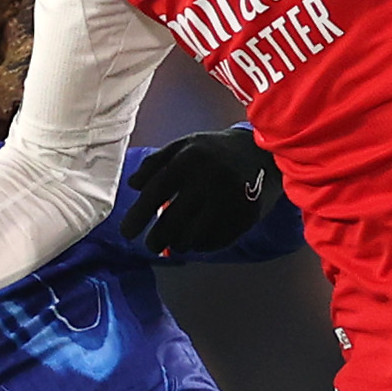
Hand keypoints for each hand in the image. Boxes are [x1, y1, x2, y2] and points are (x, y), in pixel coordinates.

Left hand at [126, 126, 278, 257]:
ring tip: (176, 239)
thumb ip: (155, 163)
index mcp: (190, 159)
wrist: (264, 154)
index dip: (138, 216)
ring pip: (192, 237)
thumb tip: (132, 186)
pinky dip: (201, 244)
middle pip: (172, 222)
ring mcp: (229, 201)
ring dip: (179, 243)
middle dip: (156, 239)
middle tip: (151, 244)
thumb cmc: (215, 152)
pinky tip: (197, 238)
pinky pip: (214, 242)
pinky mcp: (245, 217)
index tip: (127, 232)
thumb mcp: (184, 145)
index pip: (156, 192)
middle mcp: (210, 179)